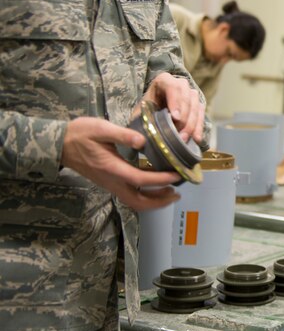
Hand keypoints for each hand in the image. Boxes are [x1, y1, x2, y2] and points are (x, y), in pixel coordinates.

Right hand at [61, 117, 181, 210]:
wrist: (59, 144)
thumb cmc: (80, 134)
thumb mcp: (101, 128)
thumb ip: (123, 135)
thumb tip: (143, 141)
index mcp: (112, 168)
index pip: (141, 180)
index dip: (160, 180)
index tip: (176, 175)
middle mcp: (112, 181)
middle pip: (138, 201)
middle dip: (159, 201)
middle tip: (176, 194)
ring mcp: (110, 184)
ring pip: (134, 201)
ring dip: (153, 201)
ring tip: (170, 192)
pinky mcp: (109, 182)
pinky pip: (130, 195)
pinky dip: (145, 195)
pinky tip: (155, 186)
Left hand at [142, 72, 204, 142]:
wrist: (152, 114)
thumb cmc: (144, 112)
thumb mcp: (138, 114)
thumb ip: (137, 124)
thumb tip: (139, 139)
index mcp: (164, 80)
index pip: (173, 87)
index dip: (175, 102)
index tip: (175, 118)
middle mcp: (180, 84)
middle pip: (187, 98)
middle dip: (184, 118)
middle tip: (179, 135)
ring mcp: (191, 94)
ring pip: (196, 107)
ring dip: (191, 125)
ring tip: (184, 139)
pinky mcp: (197, 105)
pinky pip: (201, 115)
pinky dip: (198, 128)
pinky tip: (196, 139)